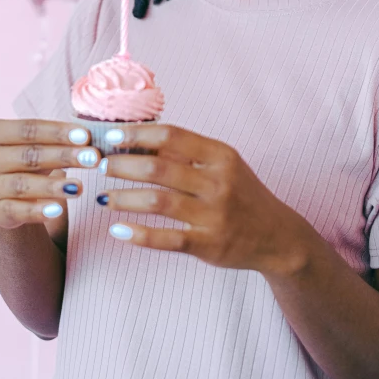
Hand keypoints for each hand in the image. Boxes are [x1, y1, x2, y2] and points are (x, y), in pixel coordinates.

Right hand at [0, 120, 100, 228]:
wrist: (8, 198)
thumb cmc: (28, 162)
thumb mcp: (37, 145)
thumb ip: (57, 139)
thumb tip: (91, 136)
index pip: (29, 129)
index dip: (58, 132)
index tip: (86, 136)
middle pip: (29, 155)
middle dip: (64, 156)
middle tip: (92, 158)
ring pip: (23, 184)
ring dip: (53, 186)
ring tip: (80, 187)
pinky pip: (17, 210)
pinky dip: (37, 210)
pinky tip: (58, 210)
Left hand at [97, 124, 309, 277]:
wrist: (278, 236)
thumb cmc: (241, 193)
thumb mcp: (224, 164)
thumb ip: (188, 152)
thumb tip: (138, 139)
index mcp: (221, 155)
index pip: (172, 135)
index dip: (137, 134)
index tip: (111, 135)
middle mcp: (218, 182)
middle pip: (159, 167)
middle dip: (123, 165)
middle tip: (100, 165)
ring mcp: (214, 215)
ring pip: (157, 202)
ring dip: (124, 198)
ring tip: (102, 197)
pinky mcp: (209, 245)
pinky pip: (168, 239)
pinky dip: (139, 234)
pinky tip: (118, 230)